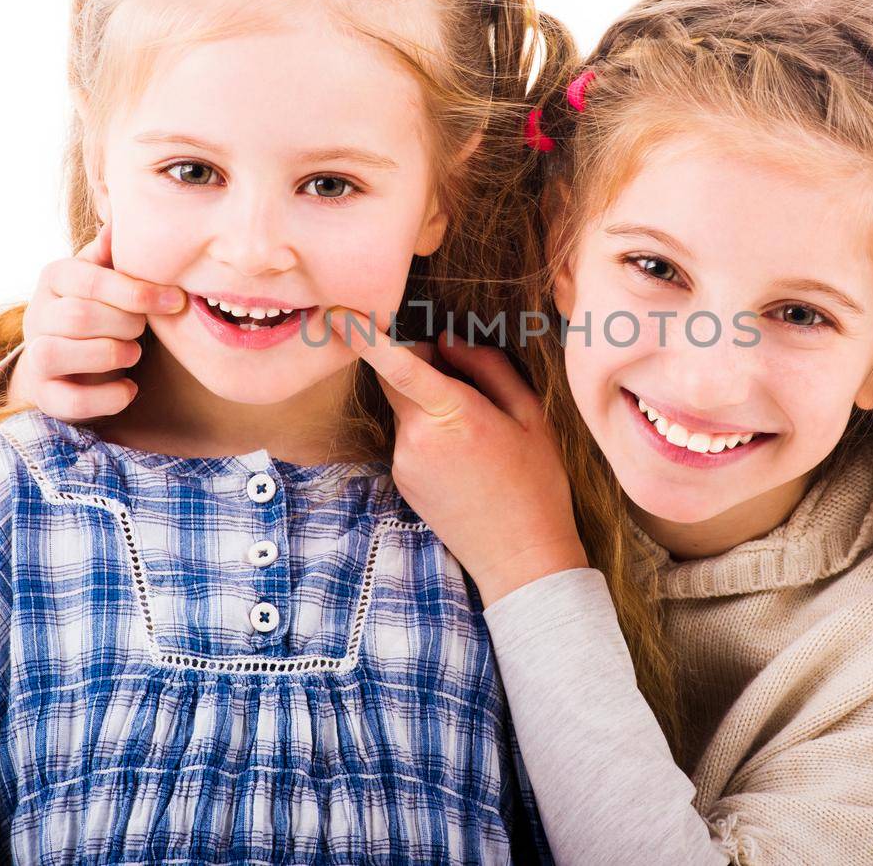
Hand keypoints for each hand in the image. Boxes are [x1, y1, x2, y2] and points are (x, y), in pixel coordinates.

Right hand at [8, 222, 185, 420]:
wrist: (72, 362)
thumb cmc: (102, 309)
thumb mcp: (107, 276)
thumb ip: (112, 254)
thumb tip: (119, 222)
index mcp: (56, 277)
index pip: (91, 280)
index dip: (138, 292)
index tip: (176, 300)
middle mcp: (36, 315)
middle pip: (79, 317)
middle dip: (125, 324)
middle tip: (143, 329)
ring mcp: (35, 357)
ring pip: (59, 353)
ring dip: (112, 355)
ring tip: (133, 352)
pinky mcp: (45, 395)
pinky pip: (70, 400)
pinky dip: (108, 397)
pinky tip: (129, 389)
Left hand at [326, 307, 586, 606]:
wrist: (521, 558)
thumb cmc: (536, 483)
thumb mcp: (530, 415)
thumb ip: (488, 367)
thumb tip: (448, 340)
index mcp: (455, 415)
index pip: (398, 367)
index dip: (364, 338)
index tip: (336, 314)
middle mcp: (418, 438)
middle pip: (396, 379)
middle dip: (420, 365)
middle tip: (464, 375)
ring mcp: (404, 462)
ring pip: (406, 408)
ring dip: (430, 403)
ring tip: (478, 434)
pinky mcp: (401, 479)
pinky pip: (409, 436)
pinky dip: (430, 431)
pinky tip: (466, 457)